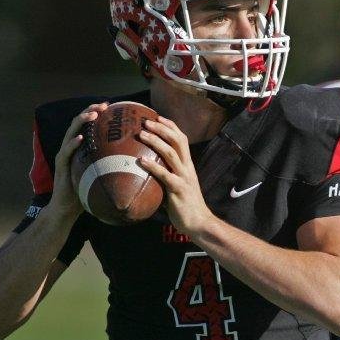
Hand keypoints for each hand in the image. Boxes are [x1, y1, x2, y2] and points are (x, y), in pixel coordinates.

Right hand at [48, 102, 108, 219]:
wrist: (69, 208)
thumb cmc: (90, 190)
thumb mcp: (104, 172)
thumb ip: (115, 162)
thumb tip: (140, 157)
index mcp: (82, 146)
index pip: (89, 124)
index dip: (98, 112)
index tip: (112, 105)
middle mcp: (72, 147)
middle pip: (79, 122)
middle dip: (90, 110)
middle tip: (103, 105)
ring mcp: (65, 155)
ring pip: (71, 132)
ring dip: (81, 122)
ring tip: (93, 114)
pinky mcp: (61, 166)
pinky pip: (66, 152)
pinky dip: (73, 144)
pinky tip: (81, 138)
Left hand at [137, 117, 214, 234]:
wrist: (199, 222)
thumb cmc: (185, 205)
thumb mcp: (177, 184)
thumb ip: (166, 174)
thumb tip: (146, 168)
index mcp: (188, 165)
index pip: (181, 139)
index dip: (170, 126)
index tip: (157, 117)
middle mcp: (187, 167)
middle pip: (177, 141)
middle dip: (162, 129)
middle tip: (146, 121)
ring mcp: (184, 177)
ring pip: (171, 153)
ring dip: (156, 141)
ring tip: (142, 134)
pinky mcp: (179, 189)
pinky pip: (165, 175)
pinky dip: (153, 166)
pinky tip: (141, 161)